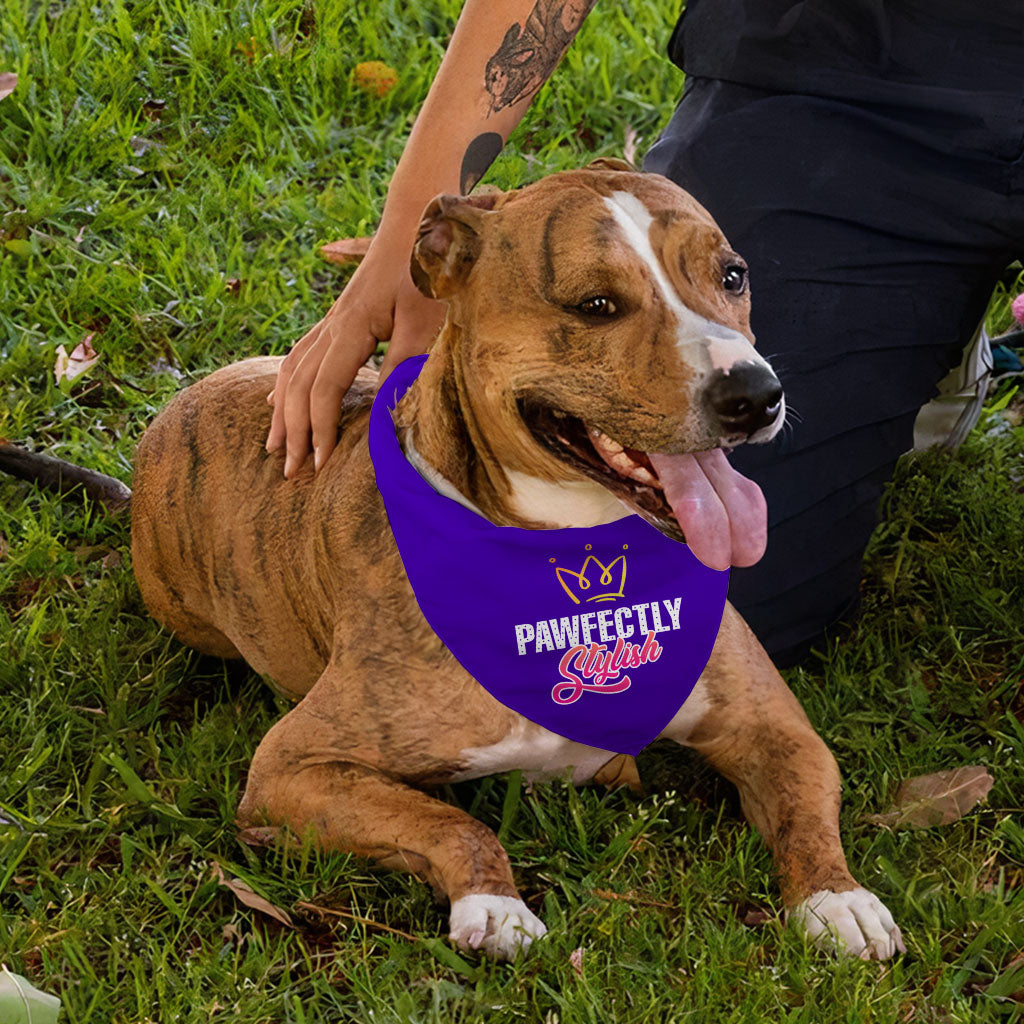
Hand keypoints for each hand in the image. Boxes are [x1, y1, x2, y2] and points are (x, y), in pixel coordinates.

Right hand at [266, 246, 445, 476]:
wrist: (420, 221)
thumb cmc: (428, 269)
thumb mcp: (425, 321)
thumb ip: (405, 366)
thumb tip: (386, 414)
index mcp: (350, 327)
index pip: (324, 389)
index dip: (320, 429)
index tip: (321, 465)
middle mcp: (333, 325)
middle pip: (298, 385)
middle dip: (293, 430)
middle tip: (291, 471)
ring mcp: (333, 320)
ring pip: (292, 370)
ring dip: (283, 411)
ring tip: (275, 445)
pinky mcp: (340, 318)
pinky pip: (300, 355)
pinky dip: (287, 383)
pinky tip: (279, 399)